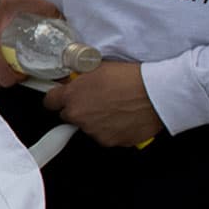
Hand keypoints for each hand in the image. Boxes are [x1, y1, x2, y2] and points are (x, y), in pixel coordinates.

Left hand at [45, 60, 162, 146]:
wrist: (159, 93)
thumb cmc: (134, 77)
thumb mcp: (100, 67)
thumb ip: (81, 77)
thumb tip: (72, 78)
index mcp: (72, 96)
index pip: (49, 102)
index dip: (57, 98)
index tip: (62, 97)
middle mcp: (78, 116)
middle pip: (69, 116)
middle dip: (79, 109)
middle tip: (98, 100)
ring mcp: (92, 131)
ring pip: (88, 127)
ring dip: (97, 119)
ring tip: (117, 106)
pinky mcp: (109, 141)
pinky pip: (105, 136)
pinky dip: (112, 129)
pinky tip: (124, 116)